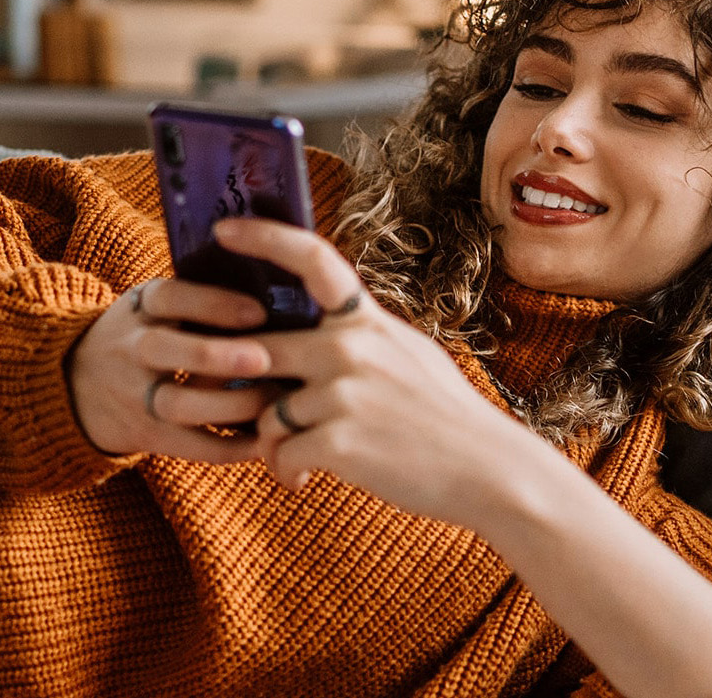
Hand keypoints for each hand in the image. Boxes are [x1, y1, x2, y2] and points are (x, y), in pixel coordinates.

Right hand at [68, 276, 277, 462]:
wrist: (75, 383)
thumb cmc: (143, 334)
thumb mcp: (152, 306)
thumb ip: (198, 300)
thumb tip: (276, 294)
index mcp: (139, 308)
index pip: (169, 297)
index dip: (212, 303)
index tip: (258, 312)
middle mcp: (130, 349)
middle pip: (162, 349)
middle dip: (214, 355)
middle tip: (264, 358)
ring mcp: (133, 395)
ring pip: (177, 404)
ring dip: (230, 405)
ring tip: (274, 399)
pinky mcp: (145, 435)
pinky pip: (189, 446)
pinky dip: (229, 447)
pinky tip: (264, 441)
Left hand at [213, 217, 537, 525]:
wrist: (487, 470)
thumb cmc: (445, 416)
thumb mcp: (409, 353)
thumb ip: (360, 337)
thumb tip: (318, 327)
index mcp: (366, 322)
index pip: (312, 260)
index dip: (264, 238)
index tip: (224, 230)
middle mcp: (350, 348)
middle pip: (259, 350)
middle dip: (243, 385)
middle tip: (247, 413)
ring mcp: (343, 393)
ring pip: (265, 413)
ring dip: (272, 443)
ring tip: (296, 462)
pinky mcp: (338, 441)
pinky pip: (280, 452)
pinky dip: (285, 472)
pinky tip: (304, 481)